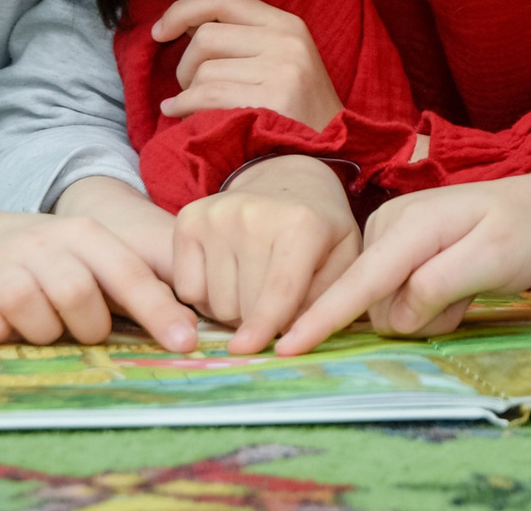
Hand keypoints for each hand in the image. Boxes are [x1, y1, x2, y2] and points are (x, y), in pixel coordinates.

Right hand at [0, 203, 198, 351]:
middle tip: (83, 330)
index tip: (184, 344)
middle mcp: (42, 242)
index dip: (158, 311)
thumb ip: (146, 279)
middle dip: (88, 327)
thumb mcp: (97, 254)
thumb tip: (198, 321)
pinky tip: (1, 327)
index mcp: (84, 234)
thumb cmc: (52, 259)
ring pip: (28, 308)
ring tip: (44, 327)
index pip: (128, 273)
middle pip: (76, 293)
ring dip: (42, 333)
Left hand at [153, 0, 343, 130]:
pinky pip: (206, 97)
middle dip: (185, 64)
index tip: (159, 31)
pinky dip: (184, 108)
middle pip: (206, 36)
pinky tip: (180, 115)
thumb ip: (241, 38)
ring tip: (196, 107)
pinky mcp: (272, 103)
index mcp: (287, 24)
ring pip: (204, 70)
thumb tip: (183, 24)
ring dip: (187, 92)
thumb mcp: (281, 59)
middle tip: (189, 86)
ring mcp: (282, 72)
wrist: (332, 154)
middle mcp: (287, 42)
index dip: (182, 10)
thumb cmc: (296, 110)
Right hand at [172, 155, 360, 353]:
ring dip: (233, 311)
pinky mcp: (188, 221)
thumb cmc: (320, 230)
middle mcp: (252, 214)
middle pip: (243, 305)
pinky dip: (206, 298)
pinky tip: (227, 277)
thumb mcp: (342, 259)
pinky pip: (188, 290)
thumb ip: (327, 300)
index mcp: (301, 223)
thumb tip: (292, 338)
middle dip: (258, 321)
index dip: (264, 325)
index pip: (278, 289)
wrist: (287, 180)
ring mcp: (215, 215)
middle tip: (274, 304)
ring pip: (214, 303)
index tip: (248, 350)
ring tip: (252, 286)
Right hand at [276, 167, 530, 356]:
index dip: (324, 315)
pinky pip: (394, 301)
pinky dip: (426, 304)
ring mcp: (387, 239)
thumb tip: (395, 312)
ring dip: (427, 312)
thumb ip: (442, 283)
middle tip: (467, 293)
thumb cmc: (524, 232)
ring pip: (386, 308)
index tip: (285, 345)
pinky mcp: (391, 253)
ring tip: (464, 284)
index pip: (361, 279)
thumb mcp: (496, 257)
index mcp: (411, 223)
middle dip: (420, 316)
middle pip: (377, 304)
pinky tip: (452, 283)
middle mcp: (387, 226)